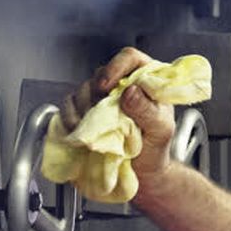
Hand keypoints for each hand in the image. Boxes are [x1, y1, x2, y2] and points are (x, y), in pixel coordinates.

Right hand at [62, 47, 176, 186]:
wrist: (143, 172)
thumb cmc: (156, 148)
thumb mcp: (161, 130)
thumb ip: (148, 110)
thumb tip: (130, 92)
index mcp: (145, 79)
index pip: (129, 58)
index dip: (116, 67)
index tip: (107, 87)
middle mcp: (121, 83)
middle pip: (101, 74)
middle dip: (98, 95)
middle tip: (104, 117)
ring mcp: (101, 97)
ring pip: (83, 89)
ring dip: (84, 109)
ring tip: (94, 128)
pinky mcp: (85, 111)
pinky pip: (69, 105)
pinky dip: (70, 117)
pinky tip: (78, 130)